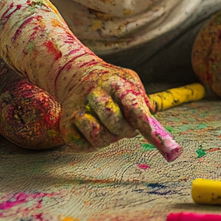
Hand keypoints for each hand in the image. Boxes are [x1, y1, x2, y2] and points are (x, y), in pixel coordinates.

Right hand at [57, 60, 180, 158]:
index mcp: (115, 82)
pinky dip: (93, 144)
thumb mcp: (129, 80)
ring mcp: (77, 109)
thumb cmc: (110, 82)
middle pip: (115, 124)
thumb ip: (143, 98)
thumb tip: (152, 118)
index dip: (144, 123)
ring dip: (109, 138)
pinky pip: (84, 145)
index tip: (155, 138)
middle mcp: (94, 94)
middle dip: (126, 131)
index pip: (133, 106)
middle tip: (127, 127)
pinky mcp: (65, 124)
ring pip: (99, 137)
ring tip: (110, 127)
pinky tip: (94, 129)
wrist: (75, 74)